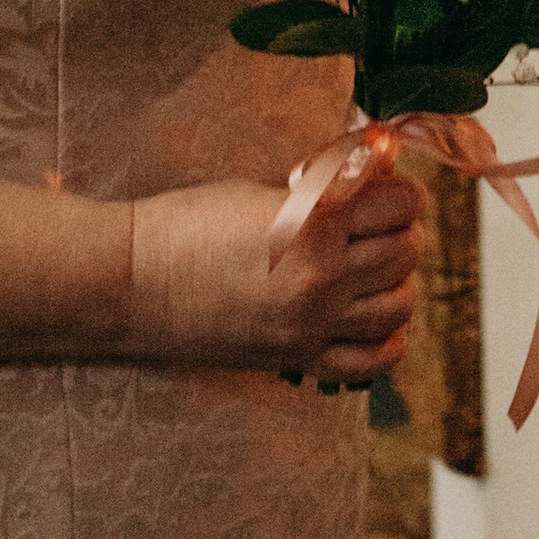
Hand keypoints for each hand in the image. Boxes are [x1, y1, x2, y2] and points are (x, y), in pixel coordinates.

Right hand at [125, 165, 422, 379]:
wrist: (133, 283)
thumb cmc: (187, 225)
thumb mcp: (261, 190)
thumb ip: (324, 188)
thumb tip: (378, 178)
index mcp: (311, 222)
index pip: (398, 202)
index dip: (399, 189)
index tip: (386, 186)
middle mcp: (321, 275)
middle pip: (405, 250)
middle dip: (398, 229)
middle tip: (375, 222)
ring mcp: (312, 323)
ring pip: (400, 303)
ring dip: (395, 279)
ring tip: (371, 265)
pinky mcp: (298, 358)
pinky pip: (374, 360)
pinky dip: (387, 337)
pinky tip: (372, 316)